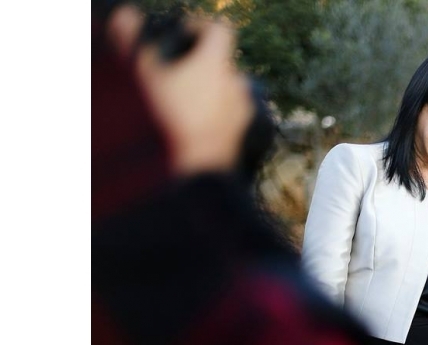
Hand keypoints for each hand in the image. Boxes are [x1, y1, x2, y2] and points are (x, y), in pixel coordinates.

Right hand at [107, 5, 254, 175]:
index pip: (220, 31)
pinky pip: (226, 122)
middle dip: (199, 66)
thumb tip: (125, 14)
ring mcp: (240, 117)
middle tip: (172, 74)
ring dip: (206, 94)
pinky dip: (211, 120)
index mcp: (215, 66)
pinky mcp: (237, 142)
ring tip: (177, 105)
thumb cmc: (159, 124)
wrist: (187, 182)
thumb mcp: (136, 78)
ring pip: (224, 94)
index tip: (182, 36)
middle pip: (221, 64)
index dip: (200, 29)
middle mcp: (235, 88)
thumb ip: (128, 42)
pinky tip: (186, 131)